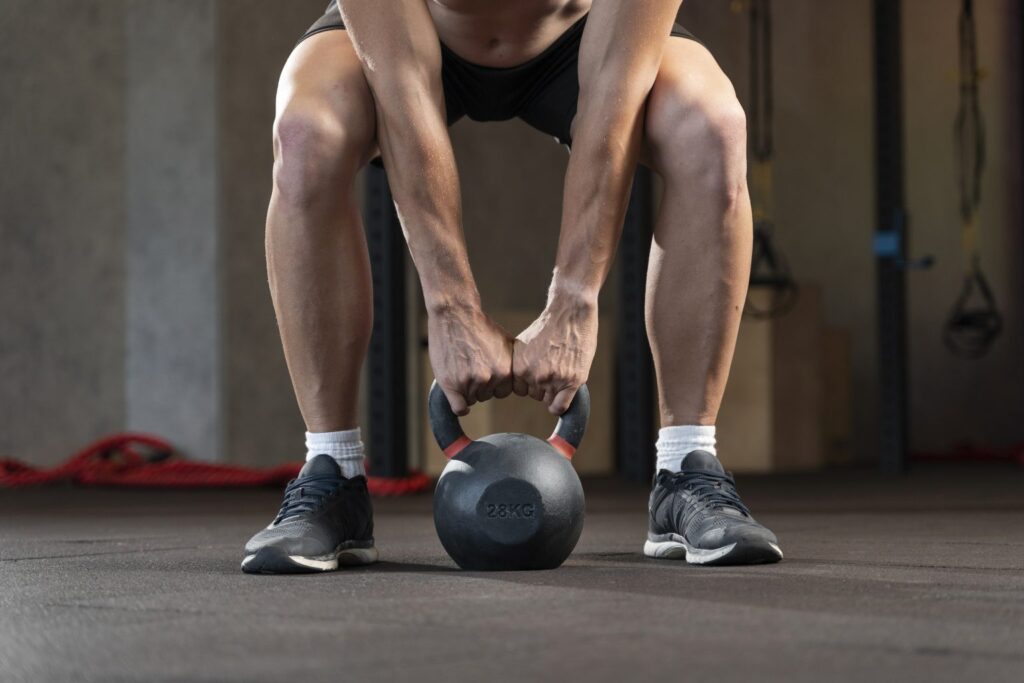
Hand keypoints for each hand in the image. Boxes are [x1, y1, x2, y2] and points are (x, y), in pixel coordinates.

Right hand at [427, 303, 513, 415]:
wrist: (455, 314)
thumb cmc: (480, 326)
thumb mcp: (505, 343)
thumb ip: (513, 363)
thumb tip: (527, 378)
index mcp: (504, 370)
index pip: (502, 392)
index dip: (494, 384)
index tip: (485, 372)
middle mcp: (489, 378)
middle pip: (486, 396)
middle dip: (479, 385)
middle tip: (470, 367)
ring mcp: (469, 381)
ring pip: (471, 399)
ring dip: (466, 389)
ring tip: (461, 368)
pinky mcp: (451, 383)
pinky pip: (459, 408)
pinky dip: (460, 406)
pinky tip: (459, 400)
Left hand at [513, 295, 597, 414]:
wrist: (571, 311)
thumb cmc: (550, 324)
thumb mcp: (525, 343)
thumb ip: (522, 364)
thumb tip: (521, 381)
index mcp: (519, 367)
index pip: (521, 389)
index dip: (531, 382)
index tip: (540, 373)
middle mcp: (533, 375)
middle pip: (535, 395)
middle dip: (544, 386)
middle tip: (555, 368)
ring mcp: (552, 379)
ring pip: (549, 400)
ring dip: (556, 391)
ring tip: (563, 370)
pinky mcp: (571, 381)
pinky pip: (560, 407)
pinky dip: (560, 407)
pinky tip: (563, 399)